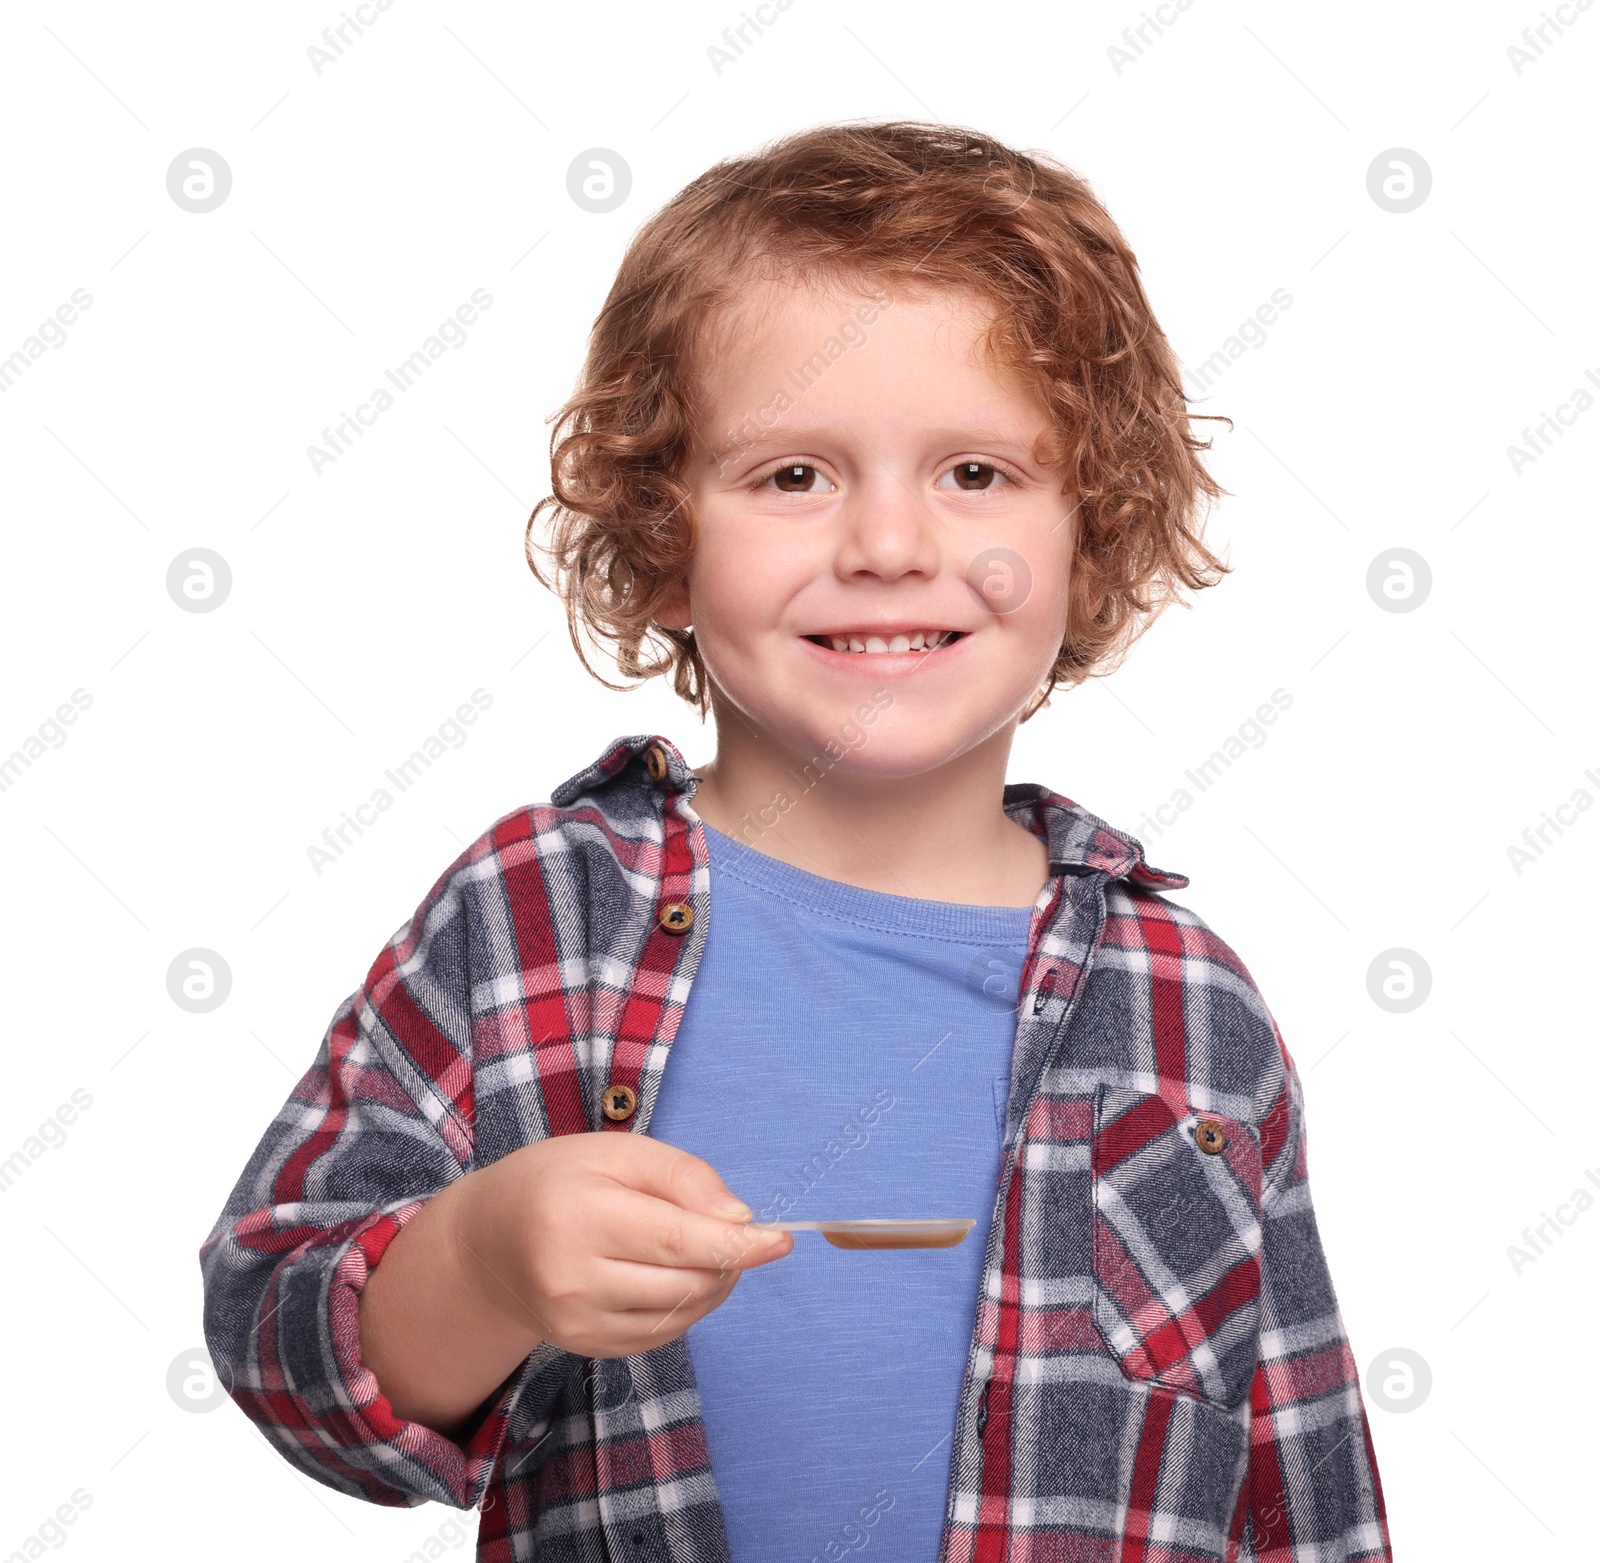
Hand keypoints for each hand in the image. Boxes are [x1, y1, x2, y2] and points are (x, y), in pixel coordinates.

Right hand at [451, 1130, 791, 1358]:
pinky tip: (676, 1275)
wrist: (486, 1242)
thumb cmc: (556, 1181)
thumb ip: (681, 1176)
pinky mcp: (585, 1347)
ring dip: (714, 1283)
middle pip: (687, 1282)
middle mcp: (573, 1279)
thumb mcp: (615, 1151)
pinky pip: (661, 1334)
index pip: (680, 1241)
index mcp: (580, 1217)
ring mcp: (576, 1323)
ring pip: (681, 1313)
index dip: (740, 1243)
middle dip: (730, 1259)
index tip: (782, 1239)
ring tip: (706, 1248)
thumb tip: (739, 1218)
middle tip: (738, 1231)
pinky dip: (687, 1306)